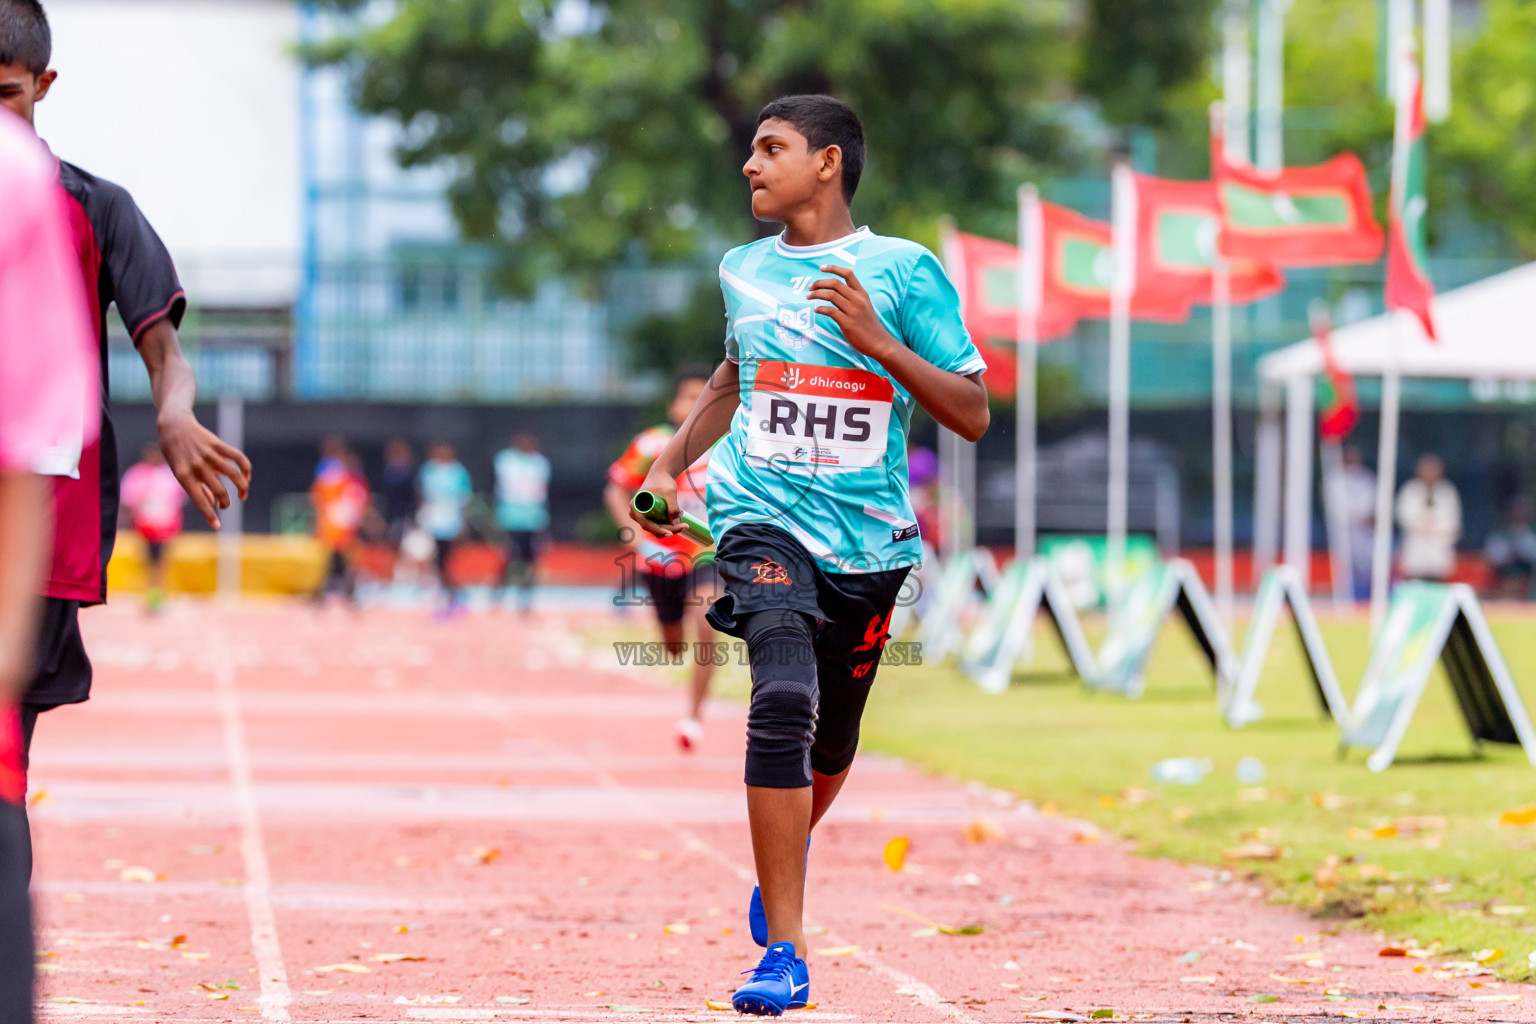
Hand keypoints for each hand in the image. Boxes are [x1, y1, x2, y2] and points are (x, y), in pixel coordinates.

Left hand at [158, 410, 251, 529]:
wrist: (174, 426)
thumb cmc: (175, 454)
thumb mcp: (179, 472)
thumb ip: (196, 488)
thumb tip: (212, 504)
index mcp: (184, 475)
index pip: (199, 500)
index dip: (209, 515)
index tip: (218, 526)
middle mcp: (197, 466)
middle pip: (220, 490)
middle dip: (226, 503)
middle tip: (226, 506)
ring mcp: (209, 454)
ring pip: (234, 475)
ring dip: (242, 488)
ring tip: (242, 495)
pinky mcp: (218, 445)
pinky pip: (239, 459)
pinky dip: (246, 469)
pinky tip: (246, 477)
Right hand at [628, 471, 684, 540]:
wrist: (661, 474)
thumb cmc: (663, 481)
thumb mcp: (670, 492)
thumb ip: (673, 507)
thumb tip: (675, 523)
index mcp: (635, 506)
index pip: (646, 524)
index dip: (659, 530)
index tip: (671, 534)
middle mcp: (636, 513)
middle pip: (653, 528)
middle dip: (669, 529)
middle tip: (685, 525)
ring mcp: (642, 515)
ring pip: (657, 528)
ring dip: (671, 526)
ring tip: (682, 512)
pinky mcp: (649, 516)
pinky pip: (659, 524)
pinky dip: (670, 522)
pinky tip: (679, 514)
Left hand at [808, 265, 897, 360]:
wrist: (879, 342)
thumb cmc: (869, 323)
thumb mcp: (865, 302)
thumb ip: (855, 289)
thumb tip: (849, 269)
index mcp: (862, 293)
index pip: (848, 274)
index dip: (833, 268)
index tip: (820, 268)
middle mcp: (858, 299)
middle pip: (835, 283)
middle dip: (819, 283)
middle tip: (810, 287)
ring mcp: (853, 311)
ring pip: (831, 295)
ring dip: (816, 294)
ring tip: (808, 297)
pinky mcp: (847, 323)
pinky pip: (830, 311)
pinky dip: (820, 309)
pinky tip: (816, 310)